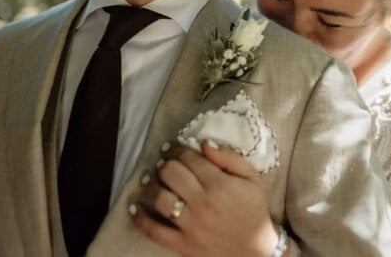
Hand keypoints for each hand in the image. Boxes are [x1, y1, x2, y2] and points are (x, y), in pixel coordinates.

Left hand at [131, 140, 278, 256]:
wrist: (256, 251)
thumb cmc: (254, 210)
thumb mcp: (252, 179)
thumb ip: (230, 158)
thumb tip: (204, 143)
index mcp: (220, 184)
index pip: (188, 159)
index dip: (176, 149)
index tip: (170, 147)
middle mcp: (203, 203)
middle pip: (170, 174)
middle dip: (164, 164)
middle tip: (163, 162)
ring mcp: (191, 225)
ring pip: (159, 198)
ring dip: (150, 186)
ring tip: (149, 180)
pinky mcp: (183, 244)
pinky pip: (154, 231)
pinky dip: (140, 219)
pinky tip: (134, 207)